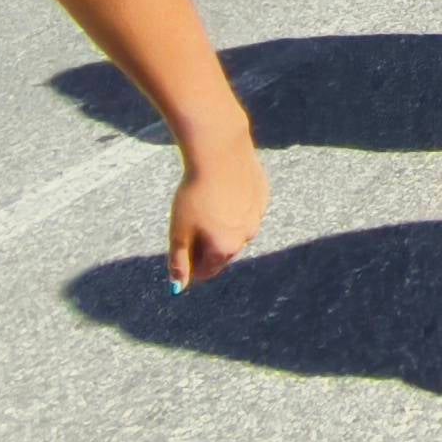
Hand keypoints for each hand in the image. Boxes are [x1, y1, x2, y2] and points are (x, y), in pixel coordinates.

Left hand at [168, 142, 269, 291]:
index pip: (207, 271)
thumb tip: (178, 288)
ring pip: (238, 230)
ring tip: (208, 205)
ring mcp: (258, 216)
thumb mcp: (179, 232)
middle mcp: (247, 237)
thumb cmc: (194, 194)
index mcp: (225, 249)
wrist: (220, 153)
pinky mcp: (263, 196)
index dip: (190, 264)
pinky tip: (224, 192)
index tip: (181, 248)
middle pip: (224, 252)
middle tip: (192, 225)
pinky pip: (249, 209)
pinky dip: (237, 207)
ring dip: (224, 226)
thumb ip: (179, 262)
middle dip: (208, 245)